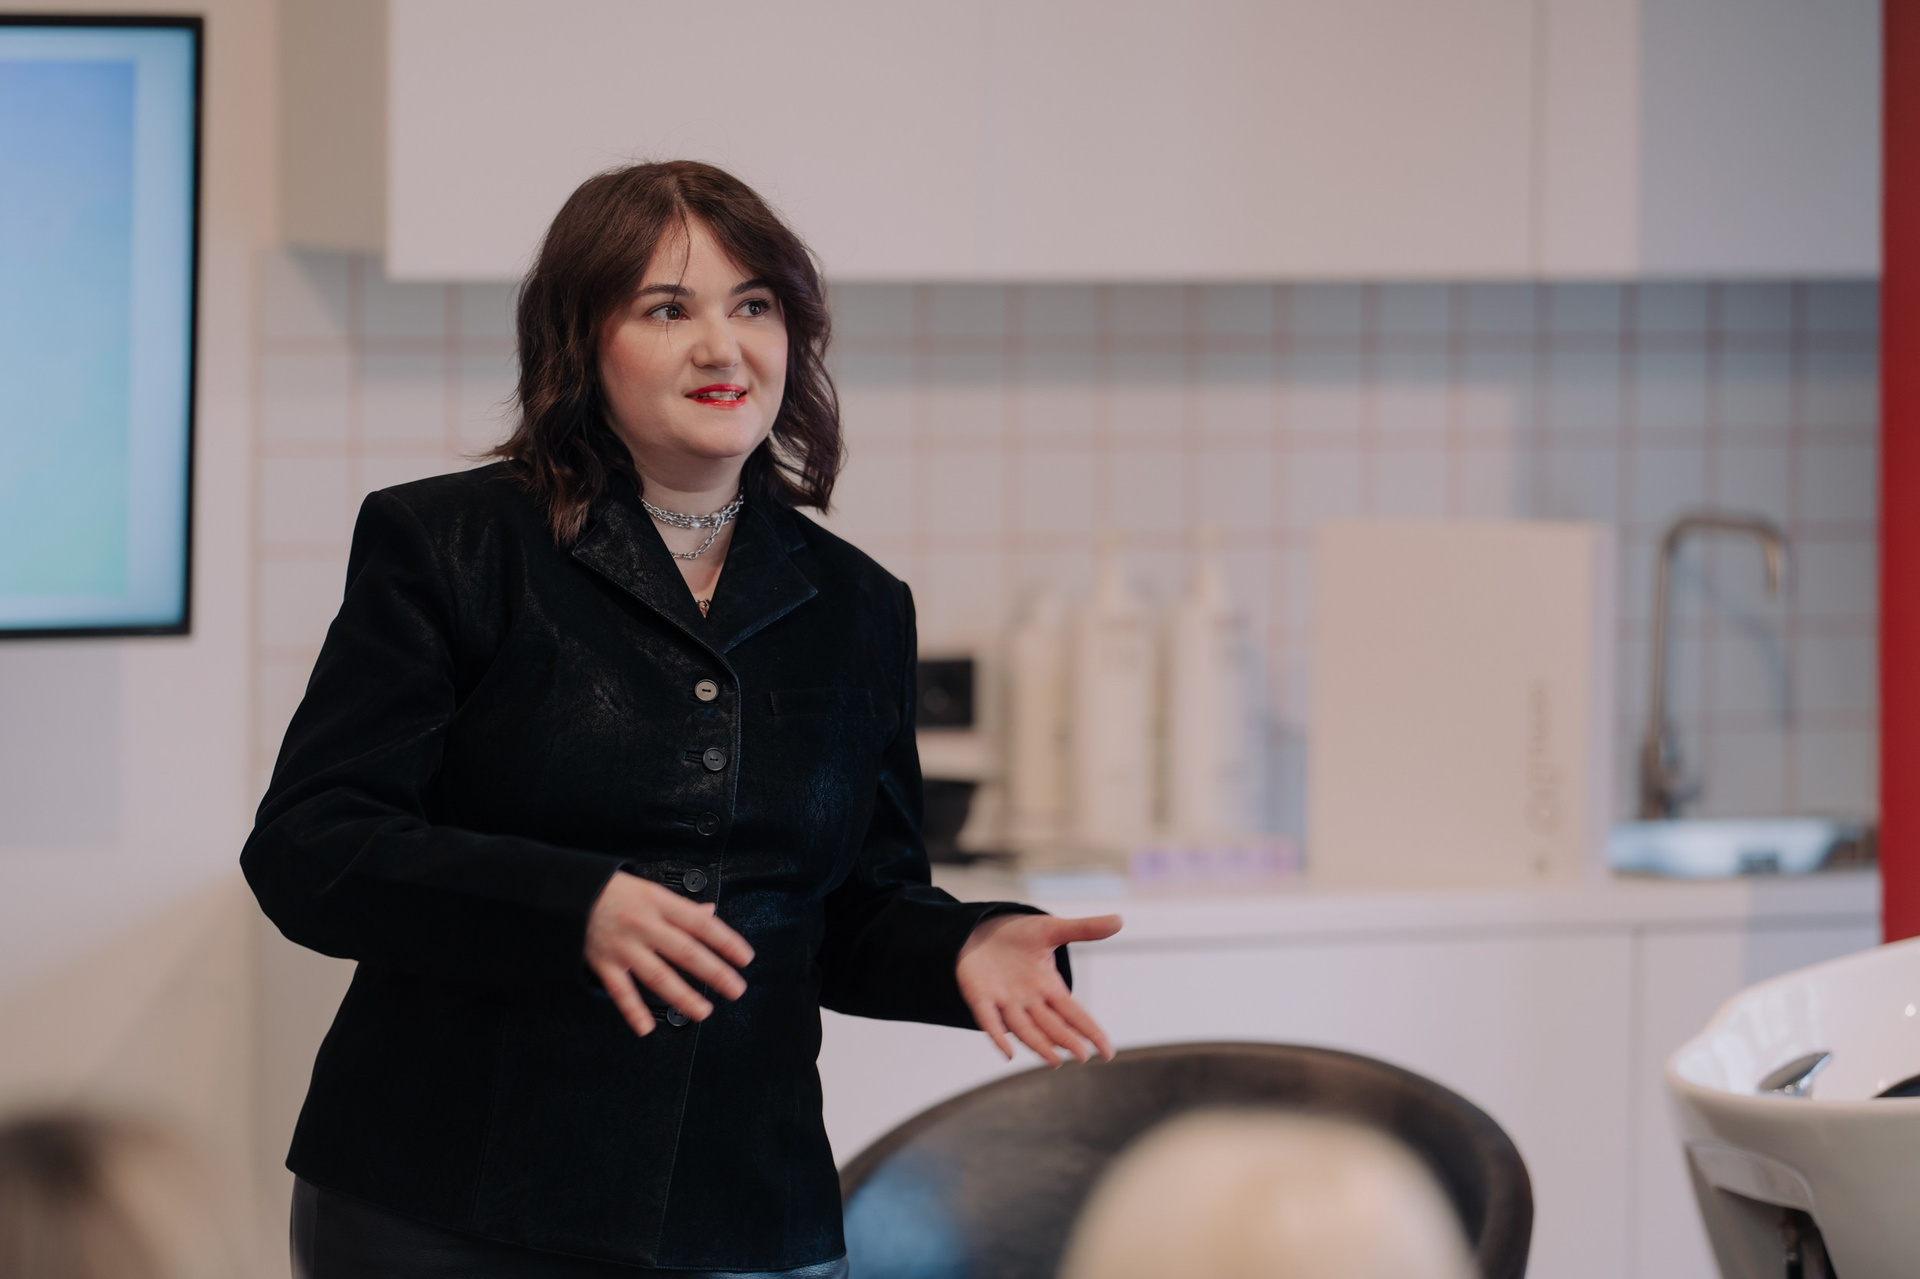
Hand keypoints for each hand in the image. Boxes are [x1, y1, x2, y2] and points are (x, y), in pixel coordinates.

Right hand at [584, 871, 754, 1036]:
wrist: (570, 893)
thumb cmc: (616, 892)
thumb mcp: (652, 890)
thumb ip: (682, 907)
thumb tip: (711, 914)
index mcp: (660, 903)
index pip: (700, 924)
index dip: (726, 941)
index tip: (745, 959)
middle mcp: (644, 925)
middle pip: (685, 952)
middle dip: (714, 972)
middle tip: (736, 989)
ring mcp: (624, 946)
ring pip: (657, 975)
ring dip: (682, 996)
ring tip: (704, 1011)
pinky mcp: (603, 963)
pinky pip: (621, 991)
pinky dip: (633, 1011)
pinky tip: (647, 1028)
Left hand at [956, 912, 1121, 1066]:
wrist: (981, 932)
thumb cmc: (1019, 936)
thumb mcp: (1053, 930)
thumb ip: (1084, 929)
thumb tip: (1119, 920)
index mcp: (1049, 988)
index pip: (1075, 1013)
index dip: (1091, 1031)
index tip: (1108, 1052)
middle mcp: (1029, 1001)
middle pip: (1051, 1025)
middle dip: (1066, 1039)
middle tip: (1082, 1055)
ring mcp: (1005, 1002)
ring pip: (1024, 1028)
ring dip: (1038, 1044)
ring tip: (1054, 1060)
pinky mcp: (980, 998)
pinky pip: (989, 1020)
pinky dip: (998, 1036)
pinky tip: (1007, 1052)